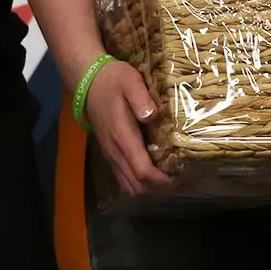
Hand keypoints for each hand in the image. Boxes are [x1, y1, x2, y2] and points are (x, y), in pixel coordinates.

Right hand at [84, 60, 174, 195]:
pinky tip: (154, 173)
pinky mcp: (110, 154)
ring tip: (170, 178)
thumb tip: (152, 116)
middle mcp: (115, 151)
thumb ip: (140, 97)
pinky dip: (141, 184)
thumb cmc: (113, 80)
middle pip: (138, 186)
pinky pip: (124, 179)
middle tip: (182, 179)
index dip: (163, 181)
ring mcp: (111, 155)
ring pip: (130, 186)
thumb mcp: (129, 80)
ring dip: (151, 189)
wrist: (88, 82)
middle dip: (161, 189)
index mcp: (122, 136)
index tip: (182, 177)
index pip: (143, 171)